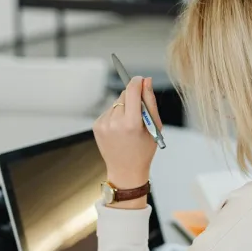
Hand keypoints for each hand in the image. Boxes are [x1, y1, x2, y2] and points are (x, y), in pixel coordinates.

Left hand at [93, 76, 162, 204]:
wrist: (126, 171)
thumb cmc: (144, 151)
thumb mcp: (154, 127)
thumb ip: (150, 102)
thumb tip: (146, 81)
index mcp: (131, 123)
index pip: (132, 90)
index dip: (137, 82)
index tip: (140, 80)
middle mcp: (114, 122)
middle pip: (124, 94)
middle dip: (132, 98)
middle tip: (138, 113)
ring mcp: (103, 124)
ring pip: (116, 102)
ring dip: (123, 107)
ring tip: (128, 125)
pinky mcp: (97, 125)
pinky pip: (109, 111)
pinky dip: (115, 115)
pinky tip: (120, 129)